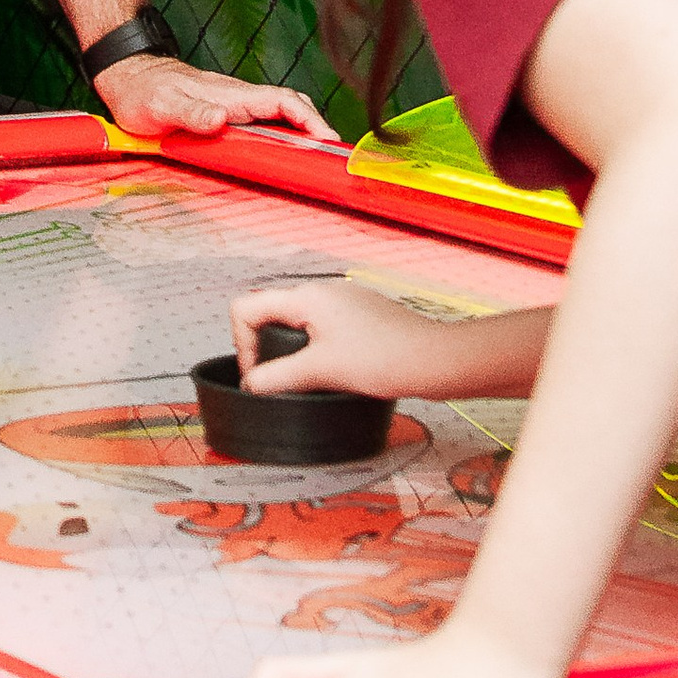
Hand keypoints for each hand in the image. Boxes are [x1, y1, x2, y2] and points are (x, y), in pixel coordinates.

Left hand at [90, 51, 341, 145]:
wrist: (127, 77)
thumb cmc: (143, 91)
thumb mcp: (163, 104)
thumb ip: (192, 111)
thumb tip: (221, 119)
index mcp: (231, 95)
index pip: (283, 101)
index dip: (309, 119)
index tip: (327, 139)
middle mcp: (238, 99)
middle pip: (290, 108)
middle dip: (315, 128)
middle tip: (332, 156)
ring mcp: (233, 106)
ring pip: (278, 116)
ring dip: (301, 133)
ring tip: (316, 158)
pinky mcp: (224, 115)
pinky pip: (262, 124)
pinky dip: (281, 136)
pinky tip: (282, 153)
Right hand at [231, 273, 455, 396]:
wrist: (435, 360)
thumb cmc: (387, 358)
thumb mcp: (321, 371)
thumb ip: (277, 377)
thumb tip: (251, 385)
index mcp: (307, 297)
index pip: (247, 308)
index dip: (242, 345)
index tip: (258, 376)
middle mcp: (323, 292)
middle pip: (271, 314)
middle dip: (266, 348)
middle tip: (279, 381)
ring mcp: (343, 302)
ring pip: (298, 323)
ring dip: (293, 351)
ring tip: (308, 379)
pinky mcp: (360, 316)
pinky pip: (323, 328)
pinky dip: (317, 350)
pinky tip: (334, 372)